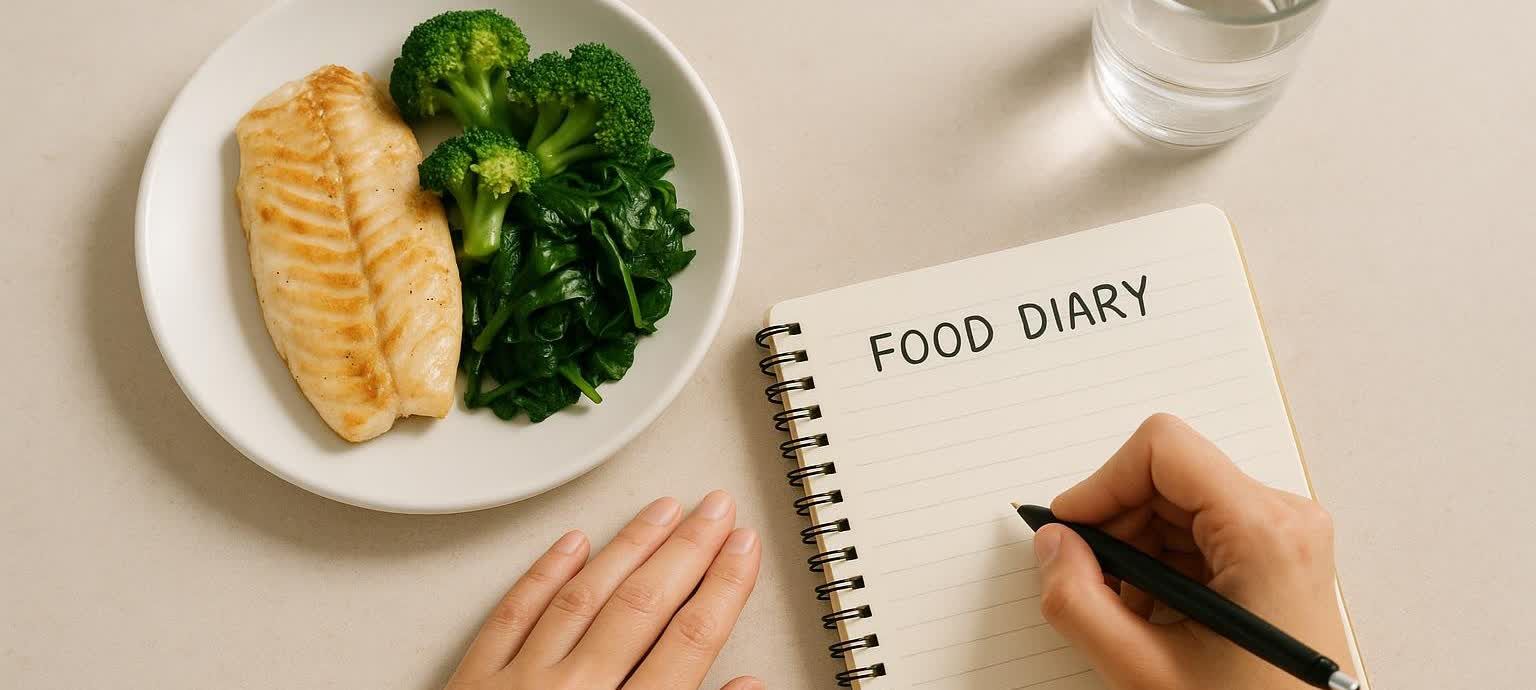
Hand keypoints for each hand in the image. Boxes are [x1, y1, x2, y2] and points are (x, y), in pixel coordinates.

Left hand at [445, 491, 763, 689]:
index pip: (688, 644)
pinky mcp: (470, 686)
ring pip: (584, 597)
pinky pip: (513, 616)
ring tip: (662, 511)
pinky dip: (546, 577)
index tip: (745, 550)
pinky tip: (572, 545)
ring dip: (628, 547)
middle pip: (643, 607)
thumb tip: (747, 688)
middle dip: (688, 551)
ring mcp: (518, 687)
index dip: (724, 589)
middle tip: (717, 510)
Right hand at [1035, 414, 1353, 689]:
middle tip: (1091, 581)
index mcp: (1264, 534)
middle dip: (1116, 525)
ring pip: (1178, 503)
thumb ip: (1077, 602)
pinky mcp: (1277, 554)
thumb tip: (1053, 543)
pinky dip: (1162, 564)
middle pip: (1167, 477)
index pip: (1163, 449)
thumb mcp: (1143, 671)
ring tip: (1126, 611)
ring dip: (1135, 550)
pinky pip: (1199, 530)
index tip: (1070, 526)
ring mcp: (1285, 536)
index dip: (1102, 482)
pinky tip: (1154, 614)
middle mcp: (1285, 519)